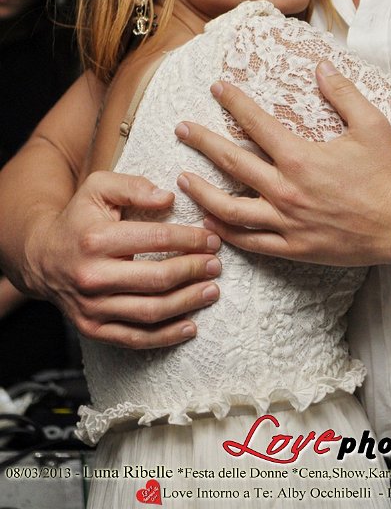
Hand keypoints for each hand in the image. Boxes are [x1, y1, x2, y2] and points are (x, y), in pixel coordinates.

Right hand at [22, 172, 222, 348]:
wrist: (42, 257)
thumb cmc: (79, 218)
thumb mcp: (99, 187)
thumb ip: (134, 186)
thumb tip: (168, 197)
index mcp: (97, 240)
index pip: (155, 240)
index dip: (189, 239)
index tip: (211, 238)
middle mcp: (93, 276)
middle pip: (156, 279)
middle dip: (193, 271)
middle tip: (216, 265)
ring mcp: (92, 307)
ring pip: (150, 312)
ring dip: (187, 303)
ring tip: (211, 291)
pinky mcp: (93, 328)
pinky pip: (134, 339)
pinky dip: (166, 337)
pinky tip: (190, 326)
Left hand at [175, 60, 390, 265]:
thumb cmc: (388, 174)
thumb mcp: (372, 125)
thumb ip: (343, 93)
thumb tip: (321, 66)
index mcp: (300, 157)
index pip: (256, 123)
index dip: (234, 102)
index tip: (216, 88)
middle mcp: (285, 189)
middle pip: (231, 163)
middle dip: (202, 142)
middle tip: (181, 129)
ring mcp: (286, 222)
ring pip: (229, 209)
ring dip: (201, 192)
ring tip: (181, 179)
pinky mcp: (292, 248)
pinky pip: (250, 242)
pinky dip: (226, 233)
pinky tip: (210, 222)